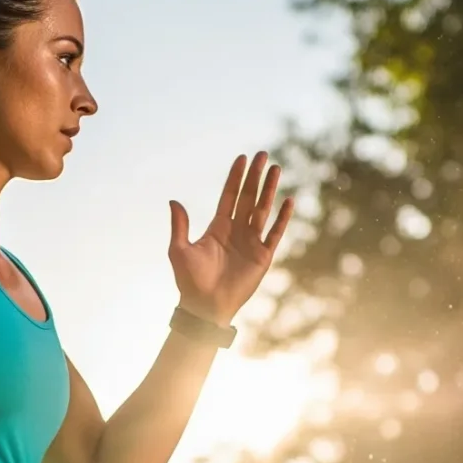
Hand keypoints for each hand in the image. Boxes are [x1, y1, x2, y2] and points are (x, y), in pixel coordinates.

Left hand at [168, 151, 295, 327]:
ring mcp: (251, 242)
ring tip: (277, 169)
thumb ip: (179, 226)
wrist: (206, 307)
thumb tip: (173, 201)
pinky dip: (282, 218)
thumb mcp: (179, 250)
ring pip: (263, 210)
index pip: (229, 195)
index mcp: (218, 227)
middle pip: (248, 197)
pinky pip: (275, 233)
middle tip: (263, 155)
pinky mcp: (263, 256)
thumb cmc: (190, 281)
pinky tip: (289, 200)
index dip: (235, 177)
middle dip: (256, 176)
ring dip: (270, 190)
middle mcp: (236, 231)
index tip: (242, 158)